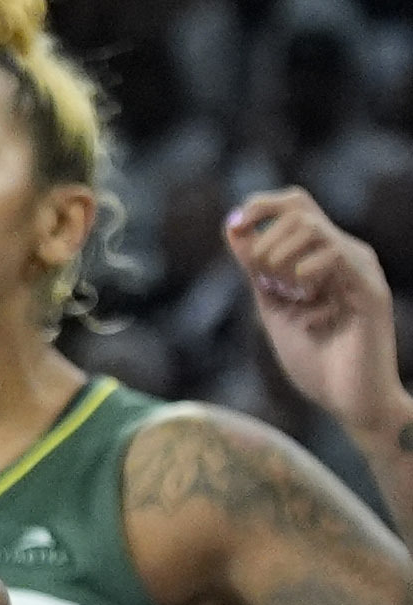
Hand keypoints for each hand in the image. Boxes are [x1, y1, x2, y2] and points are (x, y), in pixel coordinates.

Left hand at [230, 187, 406, 435]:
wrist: (348, 401)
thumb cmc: (314, 357)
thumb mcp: (271, 304)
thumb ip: (254, 267)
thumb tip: (233, 226)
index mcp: (322, 255)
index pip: (294, 203)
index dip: (259, 206)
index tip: (233, 228)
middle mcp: (345, 254)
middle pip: (298, 206)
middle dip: (264, 239)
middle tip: (264, 281)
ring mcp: (360, 269)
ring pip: (309, 224)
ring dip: (280, 257)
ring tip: (285, 294)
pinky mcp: (371, 289)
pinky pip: (333, 254)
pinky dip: (304, 273)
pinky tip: (307, 304)